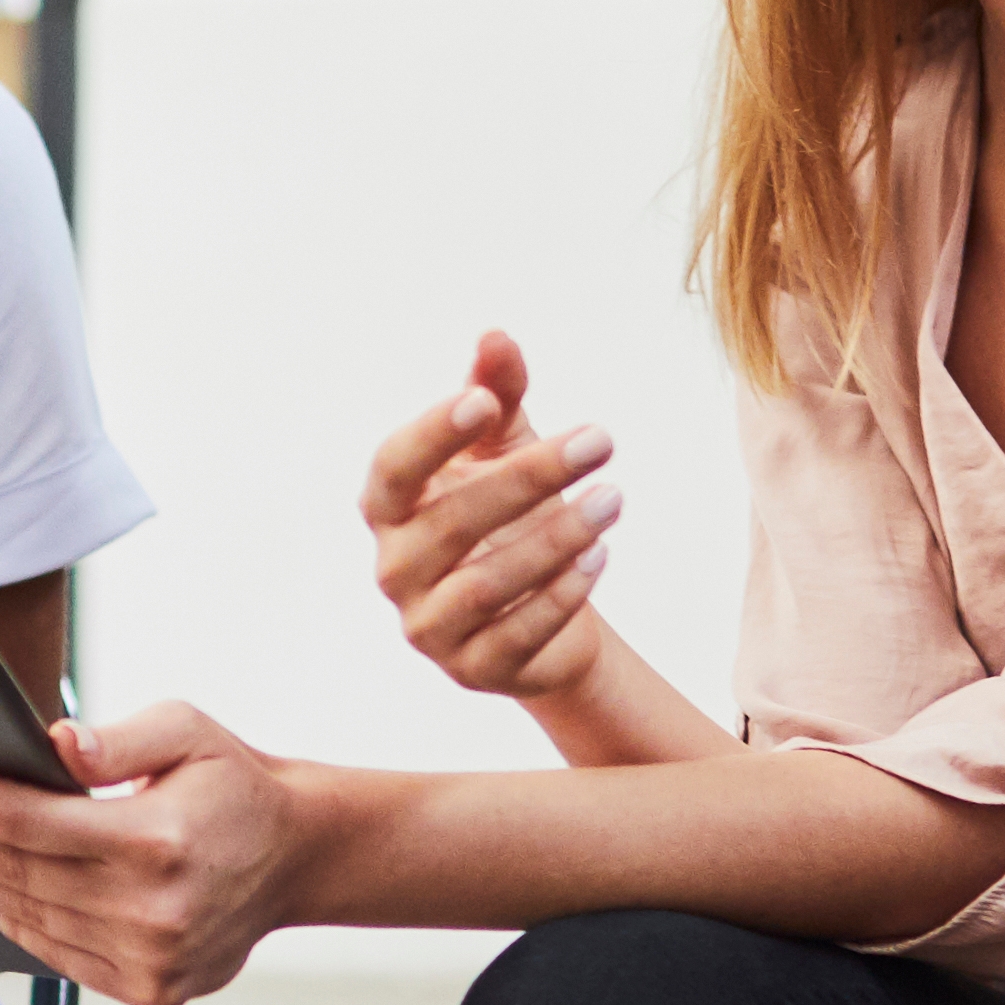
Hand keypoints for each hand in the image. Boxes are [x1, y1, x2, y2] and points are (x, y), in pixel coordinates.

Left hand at [0, 702, 300, 1004]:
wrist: (299, 857)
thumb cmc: (231, 782)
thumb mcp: (188, 730)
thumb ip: (119, 737)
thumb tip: (54, 744)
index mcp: (156, 841)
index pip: (24, 820)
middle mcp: (151, 911)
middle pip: (12, 872)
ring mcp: (150, 961)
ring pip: (26, 918)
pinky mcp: (150, 990)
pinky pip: (55, 954)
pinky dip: (9, 919)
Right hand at [365, 332, 624, 705]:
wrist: (540, 613)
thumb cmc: (510, 512)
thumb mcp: (506, 448)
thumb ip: (498, 392)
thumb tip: (495, 334)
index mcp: (390, 508)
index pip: (393, 469)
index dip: (431, 436)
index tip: (485, 401)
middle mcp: (394, 569)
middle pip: (452, 522)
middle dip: (531, 478)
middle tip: (602, 440)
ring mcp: (427, 626)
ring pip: (486, 585)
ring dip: (557, 539)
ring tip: (615, 498)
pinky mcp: (470, 670)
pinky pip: (516, 635)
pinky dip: (561, 596)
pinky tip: (601, 555)